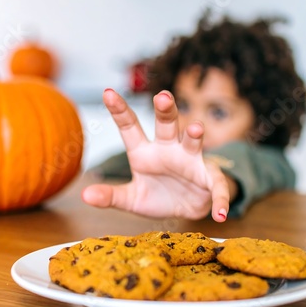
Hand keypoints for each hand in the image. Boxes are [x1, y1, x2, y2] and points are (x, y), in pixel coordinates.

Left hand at [81, 89, 229, 221]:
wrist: (184, 207)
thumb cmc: (157, 195)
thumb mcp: (131, 198)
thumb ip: (111, 195)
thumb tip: (85, 195)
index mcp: (144, 152)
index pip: (130, 127)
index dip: (119, 110)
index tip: (107, 93)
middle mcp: (167, 149)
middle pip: (166, 125)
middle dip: (165, 110)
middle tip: (162, 96)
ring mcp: (190, 160)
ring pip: (192, 142)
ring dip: (194, 135)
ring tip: (195, 129)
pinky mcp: (209, 178)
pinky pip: (217, 185)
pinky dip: (220, 198)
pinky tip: (220, 213)